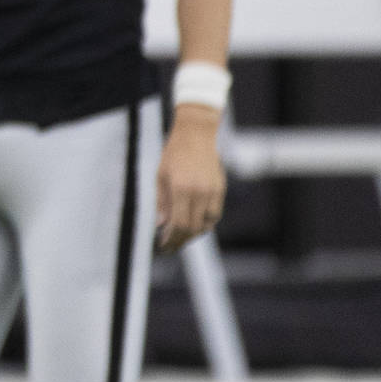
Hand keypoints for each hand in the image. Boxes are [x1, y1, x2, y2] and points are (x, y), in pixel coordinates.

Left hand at [155, 104, 226, 252]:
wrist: (196, 134)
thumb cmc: (174, 153)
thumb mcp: (160, 176)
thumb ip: (161, 202)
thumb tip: (161, 225)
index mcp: (182, 189)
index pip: (179, 225)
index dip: (171, 239)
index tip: (163, 246)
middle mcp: (199, 193)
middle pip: (193, 228)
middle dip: (181, 241)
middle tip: (170, 247)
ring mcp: (213, 192)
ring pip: (206, 225)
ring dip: (193, 234)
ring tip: (180, 237)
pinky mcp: (220, 190)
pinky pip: (214, 215)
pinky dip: (204, 223)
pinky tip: (194, 224)